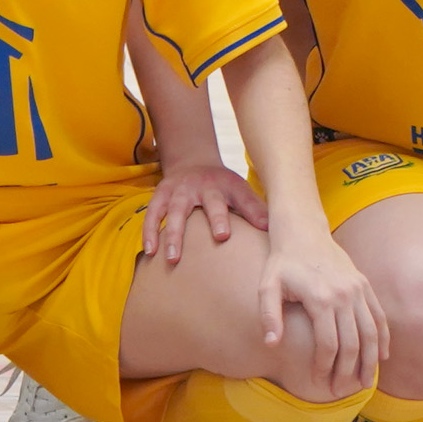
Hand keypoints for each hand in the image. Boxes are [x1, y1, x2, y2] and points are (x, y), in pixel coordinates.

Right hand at [142, 159, 269, 263]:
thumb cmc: (223, 185)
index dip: (221, 217)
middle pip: (191, 206)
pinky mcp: (160, 196)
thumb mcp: (241, 191)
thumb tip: (273, 230)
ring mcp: (176, 191)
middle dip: (189, 227)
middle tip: (190, 250)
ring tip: (171, 258)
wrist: (193, 162)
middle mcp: (196, 187)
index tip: (223, 235)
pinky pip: (152, 214)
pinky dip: (149, 231)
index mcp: (220, 186)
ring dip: (169, 235)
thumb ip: (255, 209)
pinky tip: (149, 251)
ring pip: (170, 212)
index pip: (221, 202)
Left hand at [256, 223, 384, 402]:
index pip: (328, 344)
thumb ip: (269, 316)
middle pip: (352, 343)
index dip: (324, 367)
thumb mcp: (267, 286)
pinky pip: (379, 317)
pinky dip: (384, 339)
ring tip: (366, 384)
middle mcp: (344, 295)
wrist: (303, 232)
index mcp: (320, 298)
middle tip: (340, 391)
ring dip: (371, 361)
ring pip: (371, 333)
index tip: (319, 382)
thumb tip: (272, 344)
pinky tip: (383, 357)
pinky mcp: (365, 285)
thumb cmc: (282, 263)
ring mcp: (358, 290)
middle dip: (347, 372)